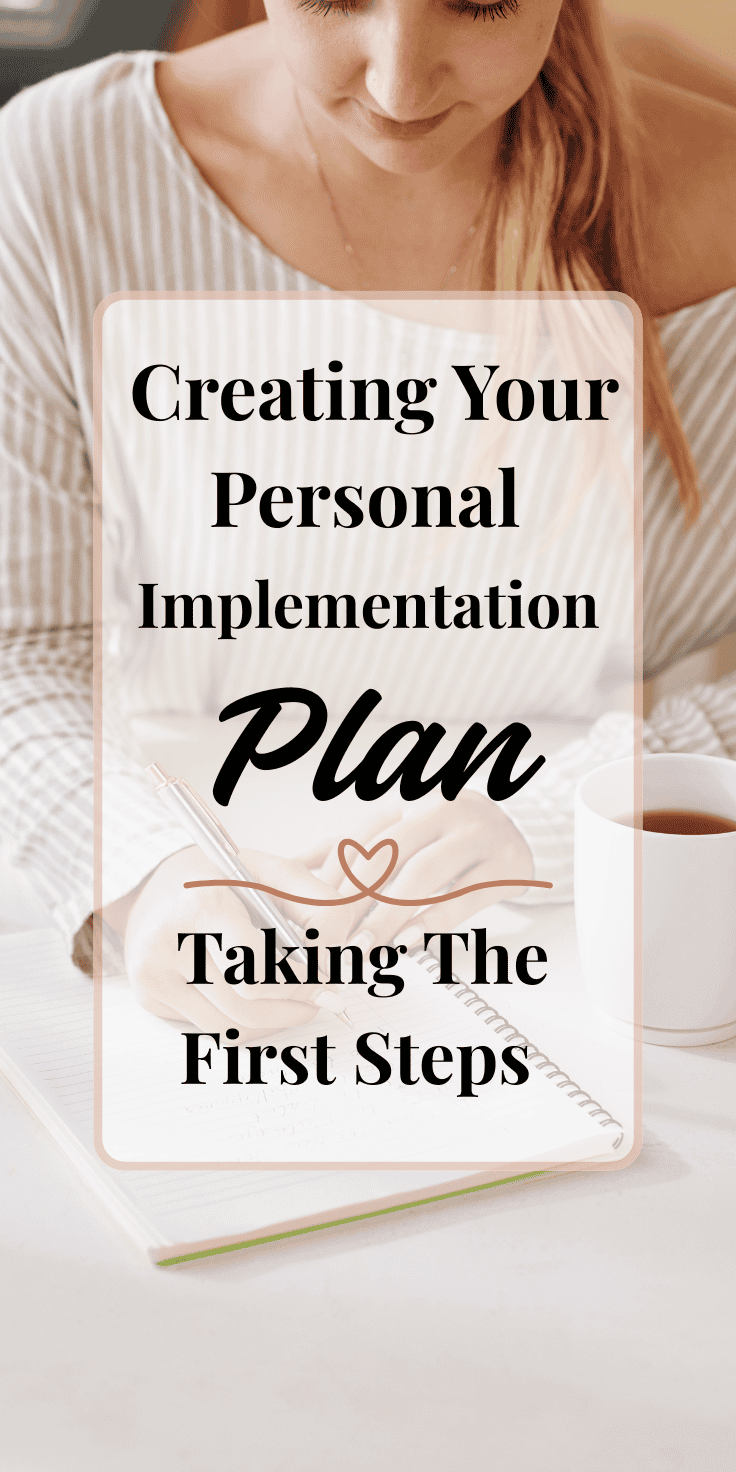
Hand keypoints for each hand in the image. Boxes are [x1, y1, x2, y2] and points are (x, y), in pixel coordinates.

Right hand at [118, 845, 357, 1035]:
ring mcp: (153, 974)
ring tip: (296, 1003)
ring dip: (275, 1021)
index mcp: (201, 904)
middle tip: (321, 1000)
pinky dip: (246, 1023)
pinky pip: (210, 1028)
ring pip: (232, 1025)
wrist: (156, 880)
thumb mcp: (277, 873)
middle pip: (248, 1003)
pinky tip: (260, 1002)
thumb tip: (337, 968)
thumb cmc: (224, 877)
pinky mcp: (148, 995)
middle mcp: (167, 942)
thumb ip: (318, 909)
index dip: (300, 982)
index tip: (326, 984)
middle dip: (294, 1006)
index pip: (258, 965)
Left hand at [303, 793, 532, 949]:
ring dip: (389, 916)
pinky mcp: (506, 868)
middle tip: (334, 935)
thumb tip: (293, 868)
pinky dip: (433, 922)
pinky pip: (462, 899)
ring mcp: (481, 837)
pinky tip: (408, 942)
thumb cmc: (452, 837)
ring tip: (365, 947)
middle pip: (392, 853)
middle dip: (358, 898)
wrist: (524, 834)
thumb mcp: (409, 832)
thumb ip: (358, 849)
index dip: (339, 872)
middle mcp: (449, 810)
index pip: (368, 834)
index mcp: (418, 799)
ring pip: (425, 877)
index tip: (316, 909)